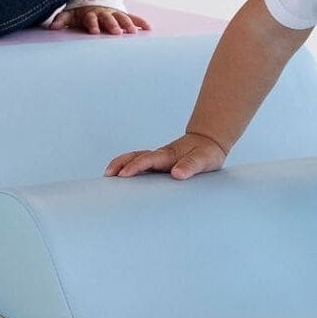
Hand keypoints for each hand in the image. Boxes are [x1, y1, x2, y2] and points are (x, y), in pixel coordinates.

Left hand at [49, 5, 152, 35]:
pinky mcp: (122, 14)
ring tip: (132, 32)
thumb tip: (52, 28)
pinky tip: (148, 28)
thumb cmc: (80, 12)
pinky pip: (132, 17)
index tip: (94, 31)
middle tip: (116, 32)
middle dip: (112, 25)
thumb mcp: (70, 14)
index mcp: (90, 13)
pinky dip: (140, 22)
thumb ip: (61, 20)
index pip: (91, 18)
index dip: (92, 24)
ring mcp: (114, 13)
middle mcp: (103, 13)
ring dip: (127, 24)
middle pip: (108, 19)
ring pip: (121, 18)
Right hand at [105, 131, 227, 179]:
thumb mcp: (204, 160)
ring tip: (108, 175)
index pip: (149, 159)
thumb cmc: (206, 152)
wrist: (208, 142)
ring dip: (120, 164)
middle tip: (108, 174)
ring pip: (135, 158)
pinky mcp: (158, 163)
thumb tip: (176, 174)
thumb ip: (191, 166)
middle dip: (121, 163)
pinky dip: (127, 166)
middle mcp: (160, 155)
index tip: (124, 174)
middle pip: (136, 156)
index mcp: (169, 155)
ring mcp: (157, 159)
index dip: (136, 166)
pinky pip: (139, 163)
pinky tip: (119, 175)